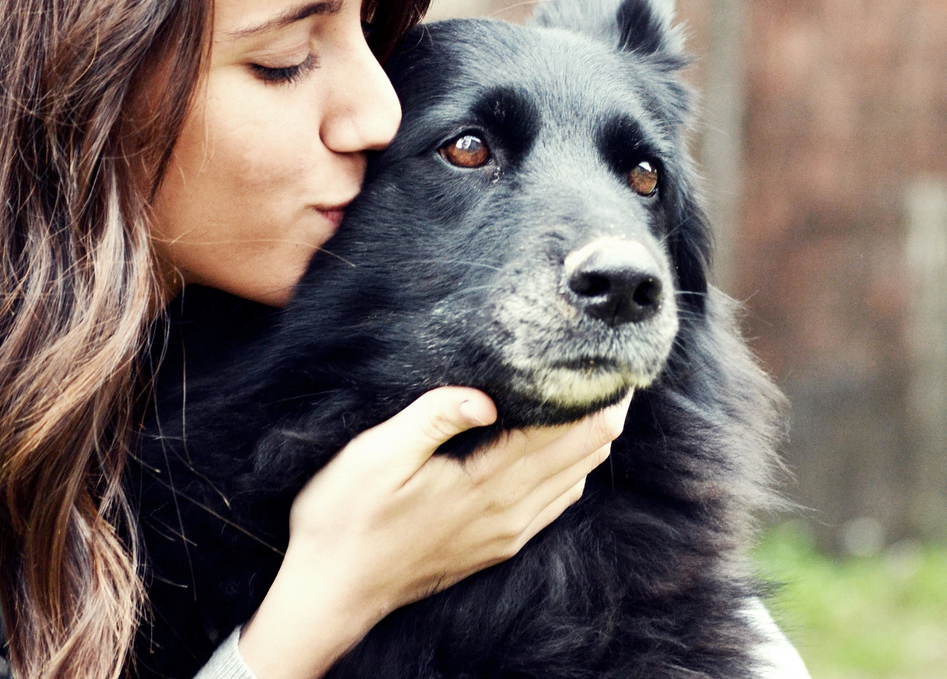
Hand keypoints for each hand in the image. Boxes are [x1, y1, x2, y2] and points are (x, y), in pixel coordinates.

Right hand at [236, 387, 630, 678]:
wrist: (332, 592)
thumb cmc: (345, 517)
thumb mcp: (376, 454)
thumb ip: (434, 417)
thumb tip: (487, 395)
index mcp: (486, 481)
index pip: (567, 428)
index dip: (592, 392)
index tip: (607, 356)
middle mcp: (510, 510)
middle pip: (586, 452)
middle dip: (605, 409)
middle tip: (614, 366)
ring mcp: (508, 533)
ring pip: (577, 479)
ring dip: (592, 439)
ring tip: (597, 399)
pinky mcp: (499, 546)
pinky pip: (556, 505)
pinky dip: (572, 471)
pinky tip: (564, 451)